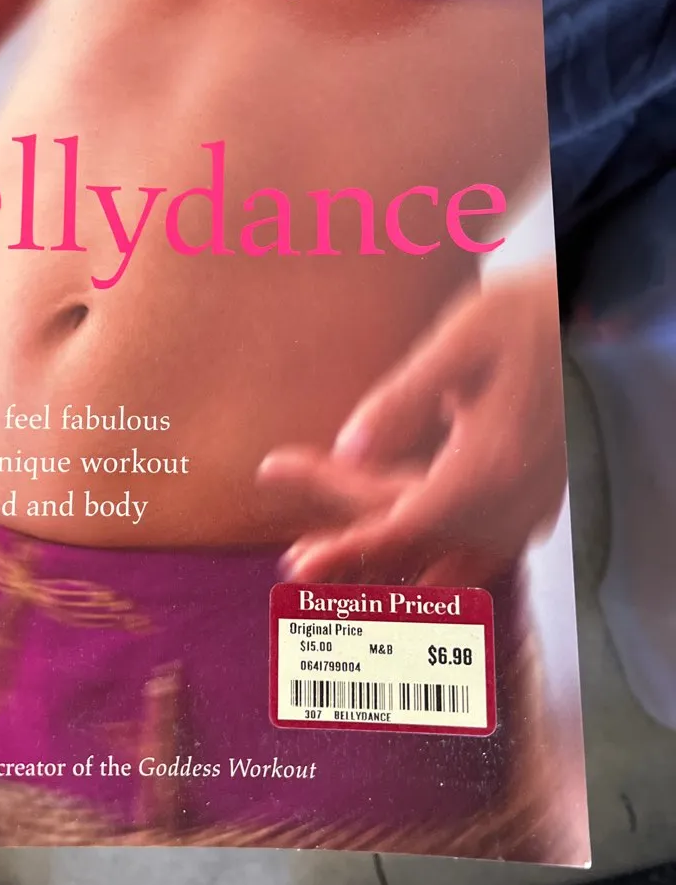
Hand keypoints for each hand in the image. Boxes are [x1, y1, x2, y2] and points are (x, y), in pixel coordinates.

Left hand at [257, 269, 566, 584]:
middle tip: (294, 557)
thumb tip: (348, 449)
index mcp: (491, 462)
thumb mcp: (460, 340)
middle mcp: (514, 499)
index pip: (405, 525)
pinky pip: (477, 550)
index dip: (348, 548)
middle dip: (353, 546)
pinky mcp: (533, 503)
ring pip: (449, 558)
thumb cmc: (521, 316)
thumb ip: (403, 397)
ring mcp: (529, 507)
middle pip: (417, 541)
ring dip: (392, 565)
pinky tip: (398, 554)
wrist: (589, 317)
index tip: (298, 565)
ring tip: (335, 568)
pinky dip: (432, 556)